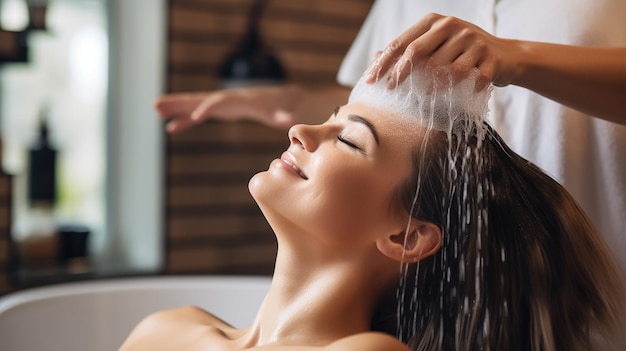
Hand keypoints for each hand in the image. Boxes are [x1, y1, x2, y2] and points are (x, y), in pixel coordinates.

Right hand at [155, 85, 297, 132]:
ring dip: (176, 108)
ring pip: (195, 105)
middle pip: (201, 99)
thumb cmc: (285, 106)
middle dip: (181, 102)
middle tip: (157, 104)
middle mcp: (228, 98)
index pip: (222, 102)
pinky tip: (170, 127)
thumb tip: (290, 120)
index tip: (194, 117)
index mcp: (241, 100)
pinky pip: (199, 115)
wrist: (285, 98)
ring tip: (155, 109)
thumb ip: (284, 115)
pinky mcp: (222, 111)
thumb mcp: (286, 111)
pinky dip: (185, 120)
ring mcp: (222, 104)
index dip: (209, 109)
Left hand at [365, 13, 517, 90]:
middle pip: (417, 51)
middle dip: (400, 72)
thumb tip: (377, 59)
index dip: (384, 62)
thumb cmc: (461, 55)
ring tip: (427, 94)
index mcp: (434, 22)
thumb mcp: (436, 47)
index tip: (371, 80)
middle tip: (391, 89)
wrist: (505, 56)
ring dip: (433, 84)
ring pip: (444, 67)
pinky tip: (467, 91)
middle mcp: (452, 26)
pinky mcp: (489, 55)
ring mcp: (472, 39)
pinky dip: (467, 87)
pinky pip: (472, 76)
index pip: (402, 42)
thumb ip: (410, 51)